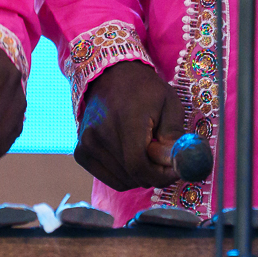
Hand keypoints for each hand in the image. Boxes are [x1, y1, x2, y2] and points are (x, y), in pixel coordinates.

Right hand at [74, 61, 183, 190]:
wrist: (109, 75)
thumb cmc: (145, 90)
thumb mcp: (169, 104)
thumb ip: (174, 137)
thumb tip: (177, 167)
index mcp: (124, 121)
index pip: (139, 166)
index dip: (161, 176)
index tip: (175, 171)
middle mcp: (99, 134)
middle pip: (133, 176)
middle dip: (154, 174)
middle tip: (164, 160)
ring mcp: (86, 144)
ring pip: (122, 181)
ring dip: (140, 175)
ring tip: (145, 151)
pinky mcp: (80, 152)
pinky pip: (109, 178)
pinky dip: (125, 174)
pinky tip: (129, 154)